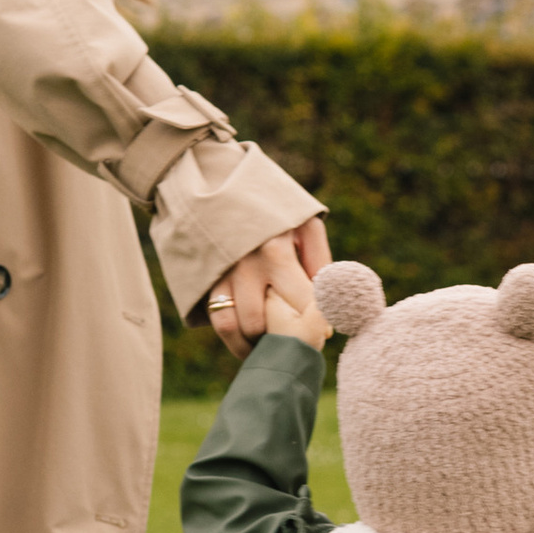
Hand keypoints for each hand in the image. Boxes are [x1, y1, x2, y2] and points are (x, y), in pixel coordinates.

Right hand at [206, 217, 333, 355]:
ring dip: (261, 344)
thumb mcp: (303, 221)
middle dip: (289, 338)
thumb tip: (328, 298)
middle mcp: (247, 267)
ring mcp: (223, 275)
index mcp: (277, 251)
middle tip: (299, 344)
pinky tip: (250, 345)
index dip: (317, 324)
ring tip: (274, 346)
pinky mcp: (205, 281)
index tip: (323, 332)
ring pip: (242, 328)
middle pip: (272, 323)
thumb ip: (318, 258)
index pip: (305, 304)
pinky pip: (220, 322)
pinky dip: (236, 341)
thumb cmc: (271, 206)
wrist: (216, 186)